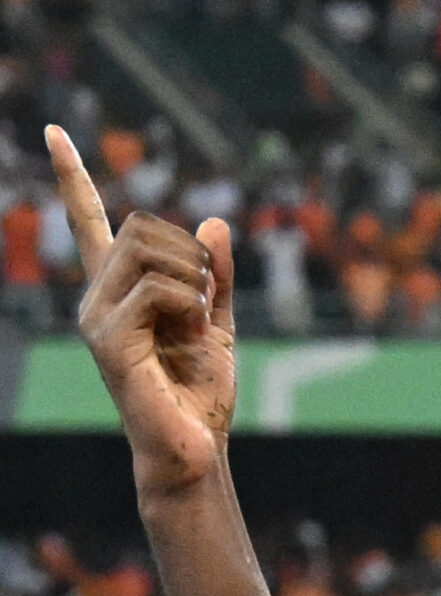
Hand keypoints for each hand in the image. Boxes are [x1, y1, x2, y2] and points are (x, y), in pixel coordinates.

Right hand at [45, 127, 236, 496]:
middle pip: (143, 228)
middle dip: (192, 259)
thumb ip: (215, 276)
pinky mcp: (108, 339)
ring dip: (194, 282)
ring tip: (195, 327)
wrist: (195, 447)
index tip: (54, 133)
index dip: (72, 178)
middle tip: (204, 308)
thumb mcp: (218, 324)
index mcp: (120, 291)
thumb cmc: (201, 393)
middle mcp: (98, 297)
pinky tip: (189, 337)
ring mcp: (97, 317)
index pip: (90, 223)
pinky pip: (157, 289)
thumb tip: (214, 222)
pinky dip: (191, 306)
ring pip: (149, 252)